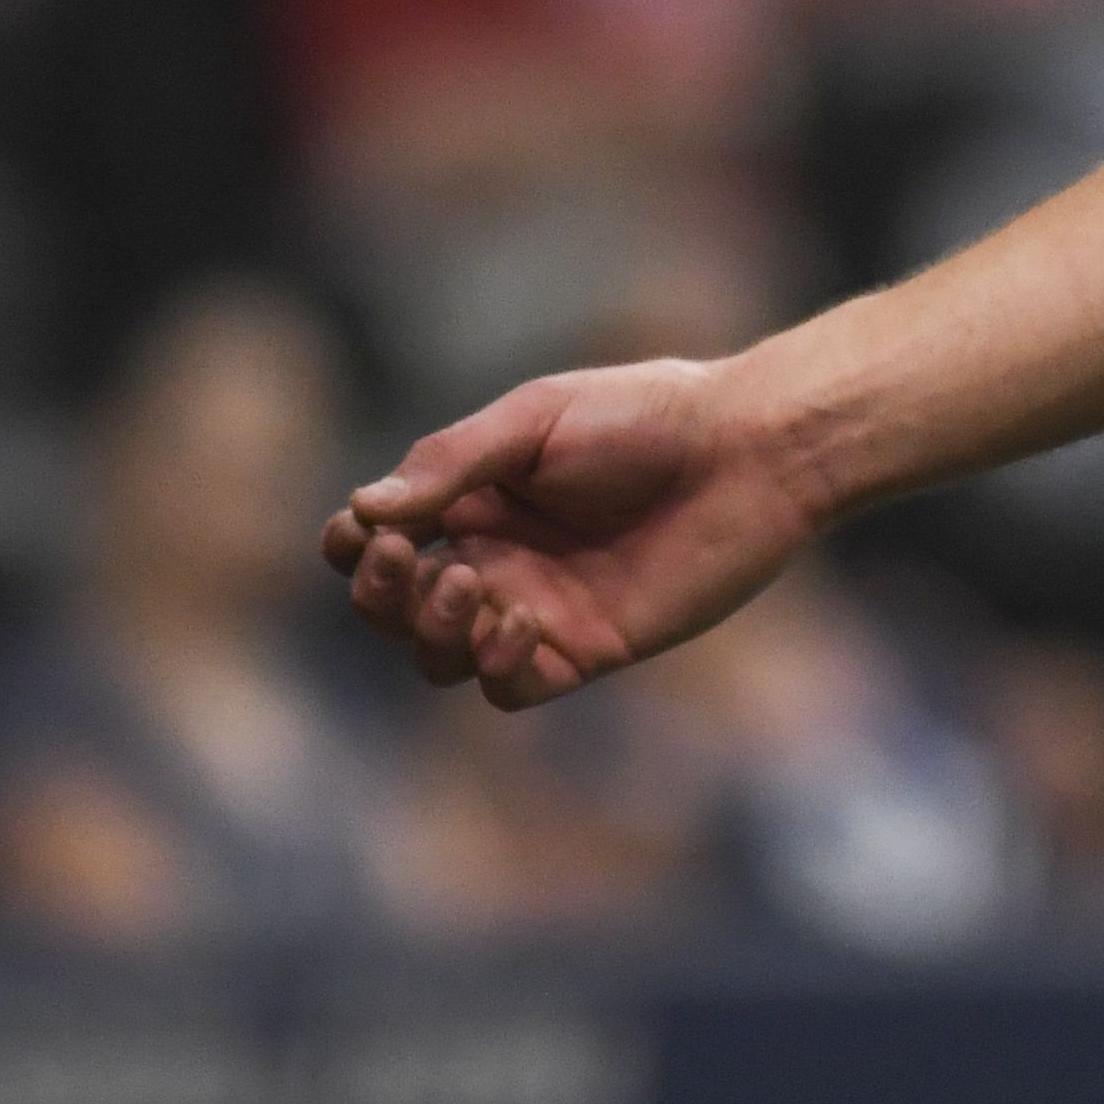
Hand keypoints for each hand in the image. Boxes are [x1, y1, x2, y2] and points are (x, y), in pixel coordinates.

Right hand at [319, 356, 818, 709]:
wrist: (748, 451)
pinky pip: (510, 687)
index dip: (355, 546)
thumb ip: (453, 463)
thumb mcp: (537, 420)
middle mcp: (494, 558)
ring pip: (441, 657)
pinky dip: (495, 666)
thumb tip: (363, 508)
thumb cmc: (646, 417)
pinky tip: (519, 622)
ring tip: (472, 583)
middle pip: (396, 609)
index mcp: (473, 499)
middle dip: (381, 595)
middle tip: (403, 560)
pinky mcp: (586, 648)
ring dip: (433, 630)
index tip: (364, 530)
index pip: (379, 541)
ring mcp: (536, 609)